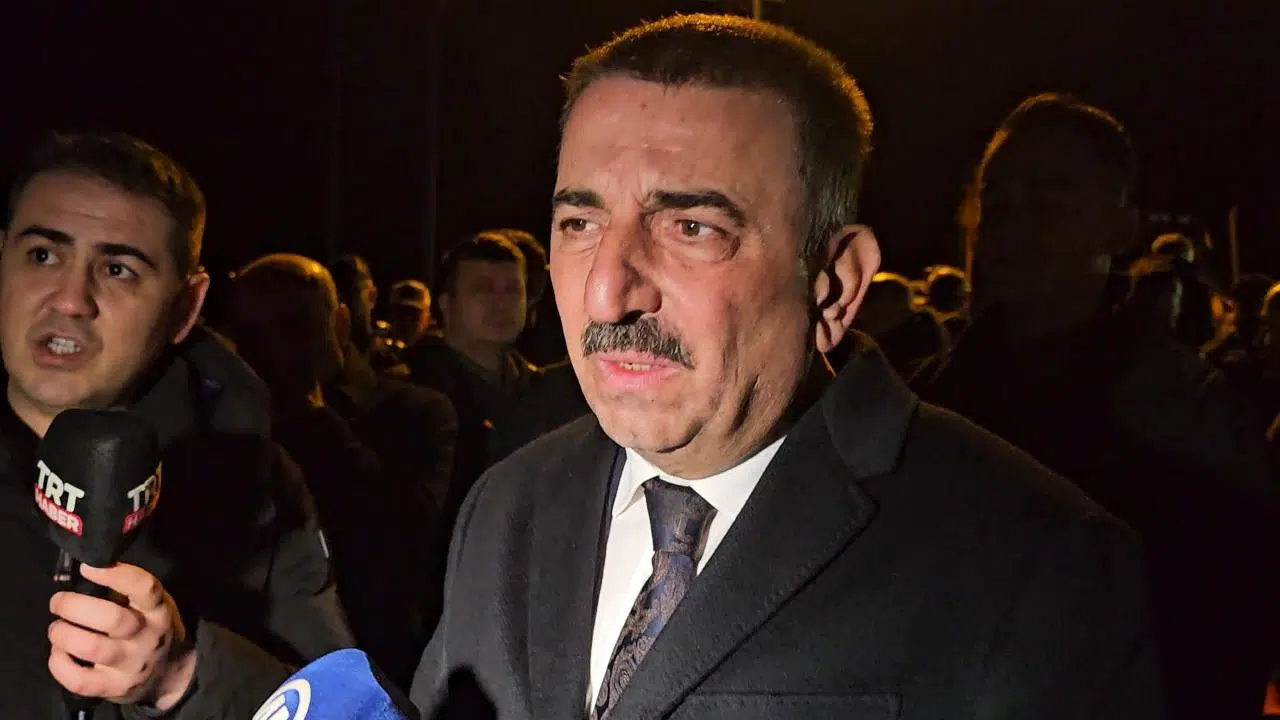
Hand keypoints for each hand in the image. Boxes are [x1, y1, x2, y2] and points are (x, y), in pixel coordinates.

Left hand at [48, 563, 196, 710]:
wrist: (170, 673)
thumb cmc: (152, 629)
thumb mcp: (152, 605)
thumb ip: (126, 590)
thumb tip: (87, 570)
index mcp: (158, 610)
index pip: (143, 588)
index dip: (114, 574)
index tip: (87, 567)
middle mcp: (147, 637)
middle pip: (112, 618)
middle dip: (74, 606)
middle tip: (58, 602)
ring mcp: (131, 665)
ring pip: (91, 648)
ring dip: (63, 634)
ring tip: (57, 629)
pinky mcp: (114, 688)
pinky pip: (79, 679)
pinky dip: (59, 664)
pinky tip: (59, 653)